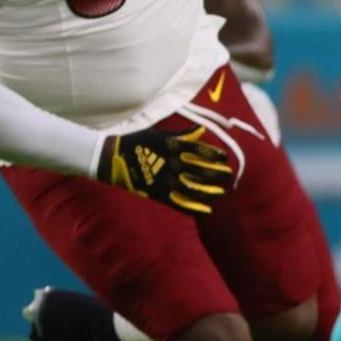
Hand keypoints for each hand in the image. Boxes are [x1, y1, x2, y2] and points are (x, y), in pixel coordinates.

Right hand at [96, 124, 234, 214]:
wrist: (112, 157)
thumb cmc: (138, 141)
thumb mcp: (160, 134)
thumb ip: (183, 135)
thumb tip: (202, 129)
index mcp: (173, 146)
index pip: (200, 150)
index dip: (215, 155)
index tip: (226, 159)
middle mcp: (172, 163)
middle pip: (201, 170)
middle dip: (217, 174)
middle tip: (228, 176)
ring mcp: (165, 179)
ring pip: (193, 188)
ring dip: (210, 191)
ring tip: (222, 193)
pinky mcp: (157, 193)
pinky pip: (179, 203)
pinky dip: (194, 208)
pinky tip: (207, 211)